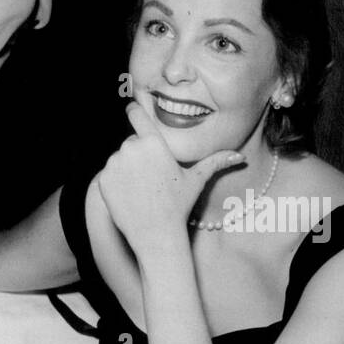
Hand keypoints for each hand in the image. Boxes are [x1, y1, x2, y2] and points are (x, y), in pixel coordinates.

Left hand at [97, 102, 240, 252]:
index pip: (135, 113)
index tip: (132, 108)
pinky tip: (131, 196)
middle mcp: (131, 148)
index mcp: (153, 143)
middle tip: (152, 177)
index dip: (133, 110)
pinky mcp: (103, 179)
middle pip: (132, 142)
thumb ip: (216, 163)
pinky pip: (109, 174)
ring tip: (143, 189)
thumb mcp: (197, 181)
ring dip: (128, 168)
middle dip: (140, 154)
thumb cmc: (178, 205)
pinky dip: (117, 182)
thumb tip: (240, 157)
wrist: (156, 234)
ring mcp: (114, 164)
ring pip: (120, 158)